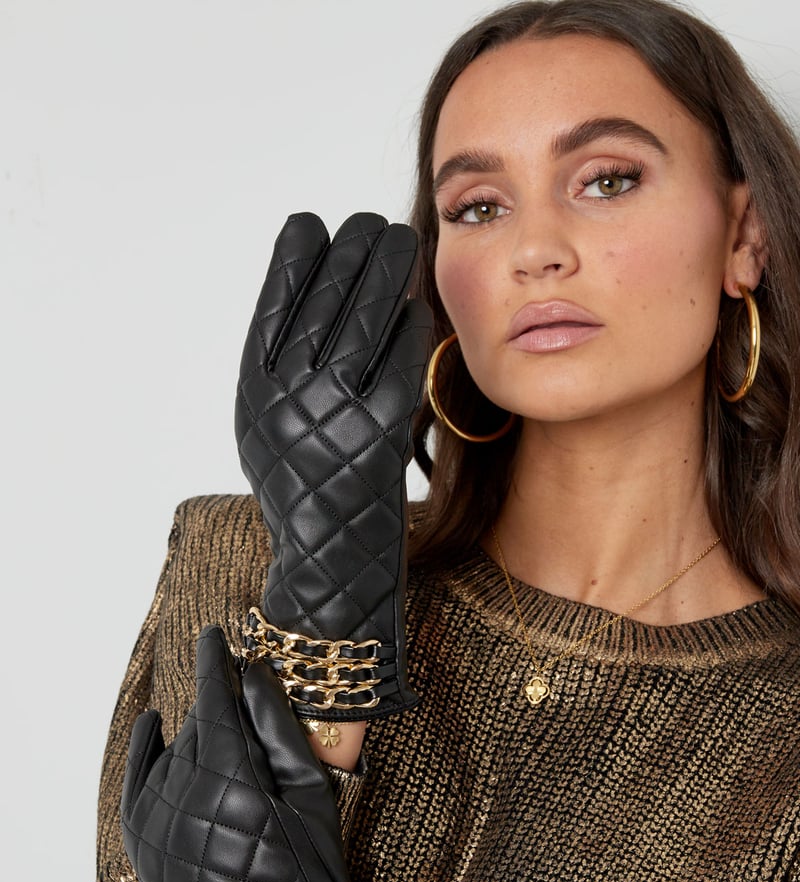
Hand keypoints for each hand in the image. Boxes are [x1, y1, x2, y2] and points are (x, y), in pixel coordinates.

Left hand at [120, 626, 420, 881]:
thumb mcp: (314, 805)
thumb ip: (279, 733)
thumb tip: (253, 675)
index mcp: (230, 783)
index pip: (214, 701)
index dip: (215, 663)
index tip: (216, 634)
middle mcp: (181, 799)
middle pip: (195, 726)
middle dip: (214, 700)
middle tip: (233, 677)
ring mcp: (155, 827)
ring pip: (169, 755)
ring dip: (193, 734)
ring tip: (219, 724)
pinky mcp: (143, 851)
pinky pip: (138, 786)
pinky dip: (147, 757)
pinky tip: (154, 731)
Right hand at [235, 212, 431, 719]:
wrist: (325, 561)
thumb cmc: (301, 484)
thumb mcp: (268, 423)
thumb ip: (280, 363)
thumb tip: (313, 283)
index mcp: (254, 391)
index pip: (274, 301)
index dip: (299, 255)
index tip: (318, 225)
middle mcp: (287, 399)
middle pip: (323, 300)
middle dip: (351, 249)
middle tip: (373, 224)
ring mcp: (332, 417)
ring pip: (361, 321)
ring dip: (384, 269)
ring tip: (398, 240)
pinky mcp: (379, 437)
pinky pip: (397, 365)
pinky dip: (407, 326)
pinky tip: (416, 302)